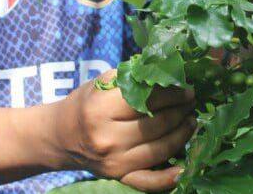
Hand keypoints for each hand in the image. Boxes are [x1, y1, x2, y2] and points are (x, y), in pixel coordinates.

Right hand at [52, 70, 195, 191]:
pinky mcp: (118, 176)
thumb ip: (132, 78)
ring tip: (191, 121)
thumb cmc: (86, 104)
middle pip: (157, 124)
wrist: (61, 137)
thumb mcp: (102, 83)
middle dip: (181, 110)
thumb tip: (167, 72)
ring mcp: (114, 161)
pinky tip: (184, 165)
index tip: (187, 88)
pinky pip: (148, 181)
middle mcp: (107, 138)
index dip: (172, 93)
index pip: (147, 99)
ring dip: (182, 134)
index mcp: (100, 109)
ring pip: (160, 149)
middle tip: (191, 102)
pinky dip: (169, 177)